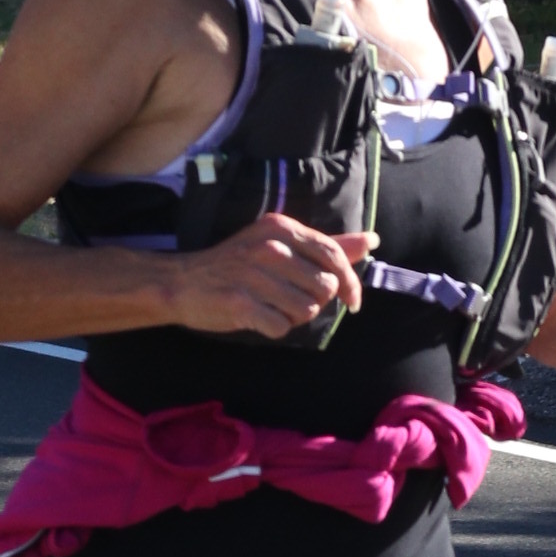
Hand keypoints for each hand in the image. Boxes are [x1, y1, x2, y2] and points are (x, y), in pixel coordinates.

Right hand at [161, 218, 371, 340]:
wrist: (183, 281)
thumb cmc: (238, 264)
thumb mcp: (281, 244)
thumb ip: (328, 245)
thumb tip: (372, 241)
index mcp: (282, 228)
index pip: (334, 256)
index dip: (351, 283)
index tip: (352, 302)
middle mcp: (270, 247)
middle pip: (325, 287)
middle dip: (315, 300)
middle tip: (289, 298)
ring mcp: (254, 275)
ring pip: (307, 309)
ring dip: (294, 316)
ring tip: (272, 306)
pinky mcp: (240, 303)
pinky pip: (281, 327)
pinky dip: (274, 328)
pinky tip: (259, 317)